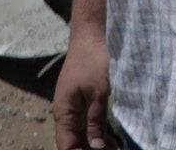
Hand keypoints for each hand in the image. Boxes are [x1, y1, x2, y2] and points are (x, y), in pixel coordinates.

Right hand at [53, 23, 114, 149]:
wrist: (90, 37)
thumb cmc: (92, 62)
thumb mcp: (98, 93)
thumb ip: (96, 120)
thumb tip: (95, 147)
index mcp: (64, 112)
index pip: (67, 145)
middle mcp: (66, 113)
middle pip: (74, 142)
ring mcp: (74, 107)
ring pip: (82, 135)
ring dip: (95, 145)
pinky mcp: (83, 102)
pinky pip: (87, 124)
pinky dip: (98, 133)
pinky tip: (111, 142)